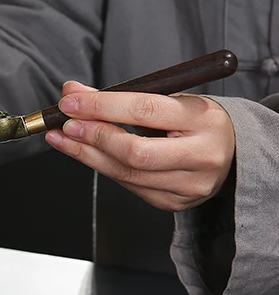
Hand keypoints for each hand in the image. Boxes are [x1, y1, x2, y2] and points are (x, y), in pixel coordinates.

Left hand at [44, 82, 234, 211]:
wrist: (231, 154)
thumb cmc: (194, 122)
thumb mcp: (169, 100)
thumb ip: (121, 97)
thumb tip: (73, 91)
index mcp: (203, 119)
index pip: (145, 111)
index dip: (102, 106)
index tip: (70, 101)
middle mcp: (201, 155)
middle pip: (135, 152)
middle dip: (94, 136)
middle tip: (64, 124)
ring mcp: (189, 185)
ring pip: (126, 173)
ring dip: (87, 154)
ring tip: (62, 138)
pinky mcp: (175, 203)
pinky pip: (129, 186)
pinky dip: (103, 167)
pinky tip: (86, 154)